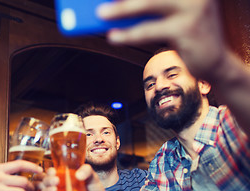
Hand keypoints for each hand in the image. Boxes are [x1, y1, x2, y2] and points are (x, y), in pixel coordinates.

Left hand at [97, 0, 224, 78]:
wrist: (215, 62)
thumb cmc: (185, 33)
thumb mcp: (168, 13)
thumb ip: (149, 6)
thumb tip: (113, 4)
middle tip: (98, 3)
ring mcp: (195, 6)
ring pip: (149, 4)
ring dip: (121, 9)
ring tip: (100, 14)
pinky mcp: (189, 29)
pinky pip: (150, 31)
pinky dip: (129, 34)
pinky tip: (113, 37)